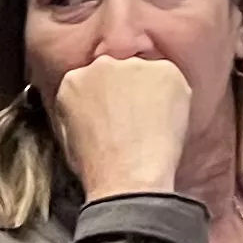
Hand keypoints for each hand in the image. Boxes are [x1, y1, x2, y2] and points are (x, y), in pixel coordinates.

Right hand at [49, 54, 195, 200]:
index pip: (94, 79)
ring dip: (151, 92)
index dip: (109, 98)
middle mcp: (101, 66)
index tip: (116, 114)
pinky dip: (174, 97)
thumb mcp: (69, 136)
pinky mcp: (164, 70)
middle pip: (120, 71)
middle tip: (136, 121)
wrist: (128, 177)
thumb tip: (92, 105)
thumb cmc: (98, 167)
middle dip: (127, 90)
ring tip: (151, 126)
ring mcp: (134, 66)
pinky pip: (171, 79)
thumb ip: (79, 109)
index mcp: (73, 81)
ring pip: (147, 73)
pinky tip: (166, 123)